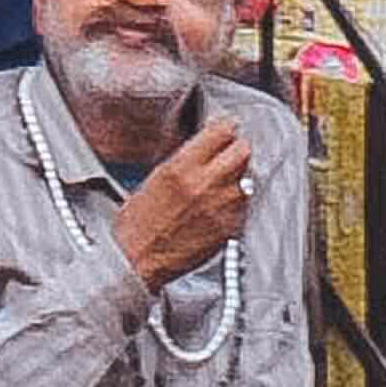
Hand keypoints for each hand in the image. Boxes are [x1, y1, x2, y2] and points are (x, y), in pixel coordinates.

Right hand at [115, 108, 255, 294]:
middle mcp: (206, 184)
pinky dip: (236, 204)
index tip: (225, 128)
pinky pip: (244, 206)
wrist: (138, 259)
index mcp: (183, 167)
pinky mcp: (230, 228)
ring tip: (220, 186)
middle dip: (237, 149)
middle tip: (228, 154)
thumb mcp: (155, 178)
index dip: (225, 127)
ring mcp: (222, 207)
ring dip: (238, 178)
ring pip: (248, 179)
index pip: (222, 130)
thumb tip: (205, 147)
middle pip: (243, 151)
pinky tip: (218, 208)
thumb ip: (185, 160)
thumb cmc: (138, 225)